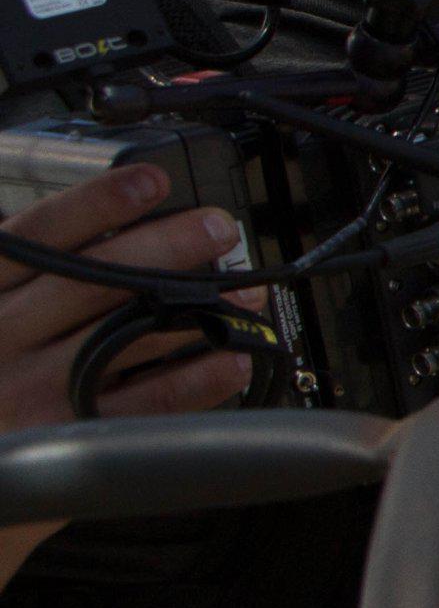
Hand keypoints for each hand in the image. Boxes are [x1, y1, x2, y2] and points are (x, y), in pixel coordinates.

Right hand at [0, 168, 259, 432]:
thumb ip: (36, 262)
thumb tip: (121, 221)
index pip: (41, 233)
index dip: (99, 203)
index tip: (153, 180)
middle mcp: (4, 332)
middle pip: (94, 280)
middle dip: (167, 249)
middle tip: (219, 228)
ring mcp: (33, 383)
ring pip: (128, 336)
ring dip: (197, 310)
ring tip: (245, 293)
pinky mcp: (69, 427)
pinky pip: (146, 401)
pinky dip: (197, 378)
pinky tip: (233, 358)